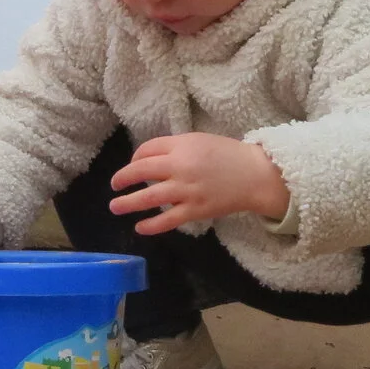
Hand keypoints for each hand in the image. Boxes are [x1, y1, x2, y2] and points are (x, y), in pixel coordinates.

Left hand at [109, 135, 287, 234]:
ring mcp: (187, 190)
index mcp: (182, 146)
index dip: (134, 158)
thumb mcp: (199, 141)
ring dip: (128, 203)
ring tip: (115, 207)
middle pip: (142, 171)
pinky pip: (168, 220)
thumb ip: (175, 148)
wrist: (255, 175)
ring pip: (149, 197)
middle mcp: (181, 167)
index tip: (132, 166)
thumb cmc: (228, 155)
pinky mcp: (195, 210)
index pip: (147, 150)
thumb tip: (149, 159)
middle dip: (123, 179)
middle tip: (114, 186)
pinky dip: (151, 225)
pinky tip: (140, 227)